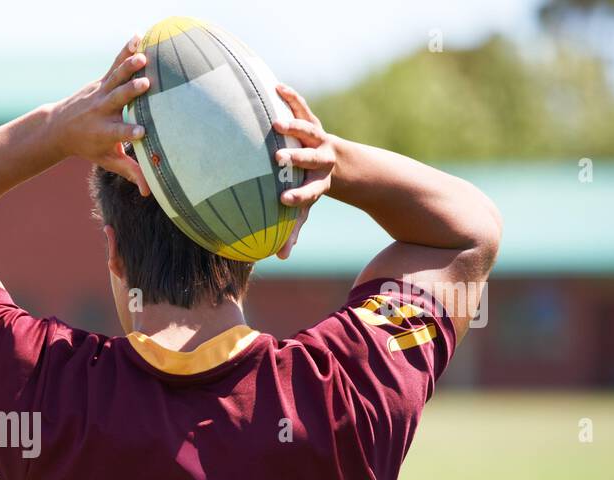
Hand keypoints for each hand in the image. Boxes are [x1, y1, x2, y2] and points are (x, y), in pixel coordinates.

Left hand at [49, 36, 150, 196]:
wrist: (60, 126)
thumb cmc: (89, 147)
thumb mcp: (107, 160)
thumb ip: (129, 172)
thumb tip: (148, 192)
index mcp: (105, 133)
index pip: (119, 134)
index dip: (130, 133)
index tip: (142, 132)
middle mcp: (102, 111)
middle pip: (118, 100)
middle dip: (130, 93)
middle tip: (145, 85)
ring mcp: (101, 93)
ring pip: (116, 78)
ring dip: (129, 68)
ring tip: (143, 58)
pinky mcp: (101, 80)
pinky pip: (114, 64)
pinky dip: (125, 51)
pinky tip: (137, 37)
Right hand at [272, 84, 336, 258]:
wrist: (338, 163)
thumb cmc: (312, 188)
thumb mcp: (306, 209)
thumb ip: (293, 231)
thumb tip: (280, 259)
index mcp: (318, 183)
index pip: (309, 192)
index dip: (298, 195)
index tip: (284, 199)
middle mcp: (321, 160)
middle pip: (310, 159)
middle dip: (297, 158)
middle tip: (279, 157)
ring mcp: (318, 139)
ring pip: (308, 131)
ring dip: (293, 127)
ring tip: (276, 124)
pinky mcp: (313, 122)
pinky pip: (302, 108)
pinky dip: (291, 98)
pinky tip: (275, 87)